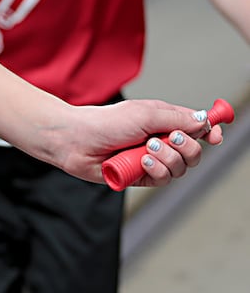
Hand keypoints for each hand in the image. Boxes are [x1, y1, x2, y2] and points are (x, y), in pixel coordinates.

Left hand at [60, 99, 224, 186]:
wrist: (76, 141)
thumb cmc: (105, 122)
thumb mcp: (145, 114)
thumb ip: (177, 118)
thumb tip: (204, 120)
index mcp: (163, 121)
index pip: (196, 128)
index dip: (209, 132)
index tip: (215, 135)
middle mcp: (160, 141)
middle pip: (194, 152)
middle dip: (187, 147)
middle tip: (169, 139)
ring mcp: (151, 160)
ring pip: (181, 167)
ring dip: (168, 158)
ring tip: (146, 149)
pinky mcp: (142, 176)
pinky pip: (164, 178)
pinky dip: (157, 169)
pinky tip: (141, 162)